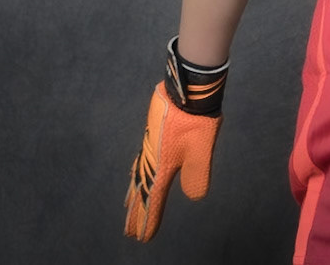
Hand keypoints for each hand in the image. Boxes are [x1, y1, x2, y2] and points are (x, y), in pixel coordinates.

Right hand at [124, 81, 221, 240]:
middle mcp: (152, 158)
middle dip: (136, 212)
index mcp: (162, 166)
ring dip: (134, 194)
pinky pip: (140, 161)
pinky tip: (136, 173)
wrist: (189, 90)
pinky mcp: (153, 134)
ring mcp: (150, 145)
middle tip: (129, 232)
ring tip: (128, 207)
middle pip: (141, 191)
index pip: (153, 199)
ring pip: (138, 176)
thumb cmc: (197, 121)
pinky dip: (135, 174)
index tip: (142, 238)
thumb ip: (197, 175)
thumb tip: (194, 196)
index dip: (149, 219)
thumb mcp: (201, 151)